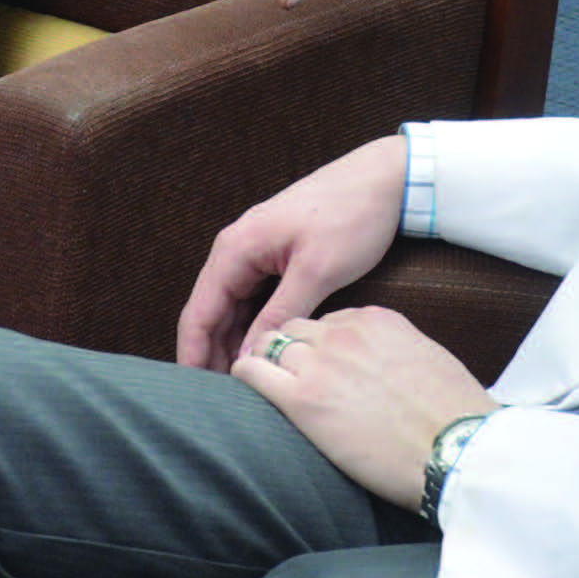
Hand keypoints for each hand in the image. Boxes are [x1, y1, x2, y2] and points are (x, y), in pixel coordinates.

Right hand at [179, 132, 407, 372]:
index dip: (193, 352)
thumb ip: (281, 315)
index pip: (199, 311)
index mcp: (236, 249)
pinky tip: (265, 353)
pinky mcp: (276, 256)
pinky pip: (254, 299)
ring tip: (243, 384)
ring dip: (234, 342)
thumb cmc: (351, 216)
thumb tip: (253, 358)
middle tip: (222, 398)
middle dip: (212, 353)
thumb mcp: (317, 271)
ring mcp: (256, 252)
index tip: (193, 390)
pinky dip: (255, 326)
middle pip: (212, 312)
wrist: (385, 179)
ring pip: (233, 308)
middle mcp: (237, 249)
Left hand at [231, 306, 491, 510]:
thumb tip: (376, 364)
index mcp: (376, 319)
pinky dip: (244, 377)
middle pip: (295, 331)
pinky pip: (252, 372)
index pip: (328, 322)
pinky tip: (245, 392)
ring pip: (269, 347)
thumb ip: (392, 350)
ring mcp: (320, 363)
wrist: (457, 451)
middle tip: (294, 382)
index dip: (322, 347)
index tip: (325, 371)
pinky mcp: (301, 399)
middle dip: (290, 352)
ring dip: (267, 365)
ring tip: (268, 391)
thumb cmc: (455, 417)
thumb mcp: (427, 359)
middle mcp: (343, 333)